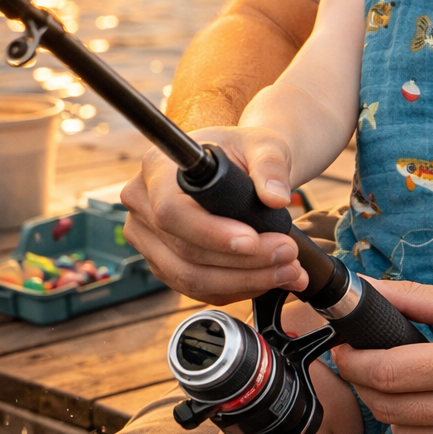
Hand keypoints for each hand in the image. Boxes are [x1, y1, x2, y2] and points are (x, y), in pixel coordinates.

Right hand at [120, 126, 307, 304]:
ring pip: (190, 277)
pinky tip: (270, 278)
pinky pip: (197, 288)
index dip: (212, 233)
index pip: (173, 212)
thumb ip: (271, 166)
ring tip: (289, 271)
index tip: (254, 241)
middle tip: (288, 255)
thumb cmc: (247, 151)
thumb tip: (277, 197)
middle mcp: (143, 204)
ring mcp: (148, 238)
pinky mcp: (163, 263)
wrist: (242, 167)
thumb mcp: (264, 146)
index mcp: (158, 168)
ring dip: (245, 280)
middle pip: (185, 252)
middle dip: (242, 262)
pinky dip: (237, 287)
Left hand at [333, 281, 432, 433]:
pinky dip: (426, 429)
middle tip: (365, 363)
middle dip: (365, 385)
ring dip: (393, 410)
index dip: (353, 363)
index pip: (385, 374)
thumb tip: (363, 287)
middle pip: (388, 409)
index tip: (344, 350)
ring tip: (403, 383)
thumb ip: (412, 299)